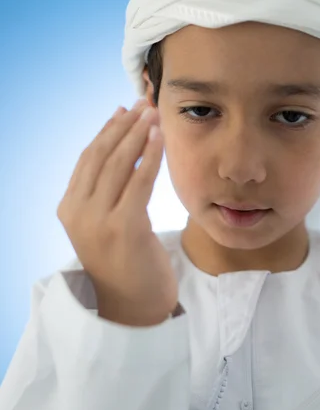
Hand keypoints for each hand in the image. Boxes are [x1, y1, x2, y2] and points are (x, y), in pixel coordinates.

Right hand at [57, 99, 179, 325]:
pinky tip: (159, 137)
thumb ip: (109, 193)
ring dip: (137, 134)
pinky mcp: (123, 228)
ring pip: (117, 165)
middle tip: (143, 104)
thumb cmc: (127, 262)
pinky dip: (149, 156)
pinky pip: (138, 182)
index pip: (87, 159)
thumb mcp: (108, 223)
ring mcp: (97, 221)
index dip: (107, 131)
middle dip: (124, 126)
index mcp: (69, 209)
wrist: (134, 305)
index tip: (124, 110)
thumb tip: (125, 151)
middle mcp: (77, 212)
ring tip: (152, 113)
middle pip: (101, 156)